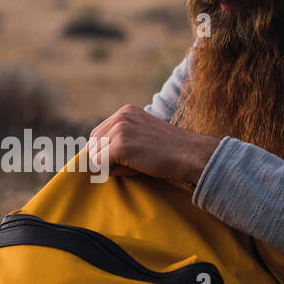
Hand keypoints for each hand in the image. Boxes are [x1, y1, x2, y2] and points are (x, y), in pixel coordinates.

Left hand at [87, 105, 220, 184]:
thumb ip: (122, 138)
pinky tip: (133, 169)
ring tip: (135, 165)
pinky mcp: (120, 145)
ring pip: (95, 156)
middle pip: (92, 144)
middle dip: (106, 158)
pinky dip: (113, 172)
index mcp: (125, 111)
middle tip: (132, 163)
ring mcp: (120, 130)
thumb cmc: (169, 152)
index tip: (128, 157)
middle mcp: (120, 116)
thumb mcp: (142, 135)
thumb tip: (95, 158)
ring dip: (111, 166)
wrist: (191, 155)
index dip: (107, 151)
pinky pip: (100, 165)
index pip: (97, 134)